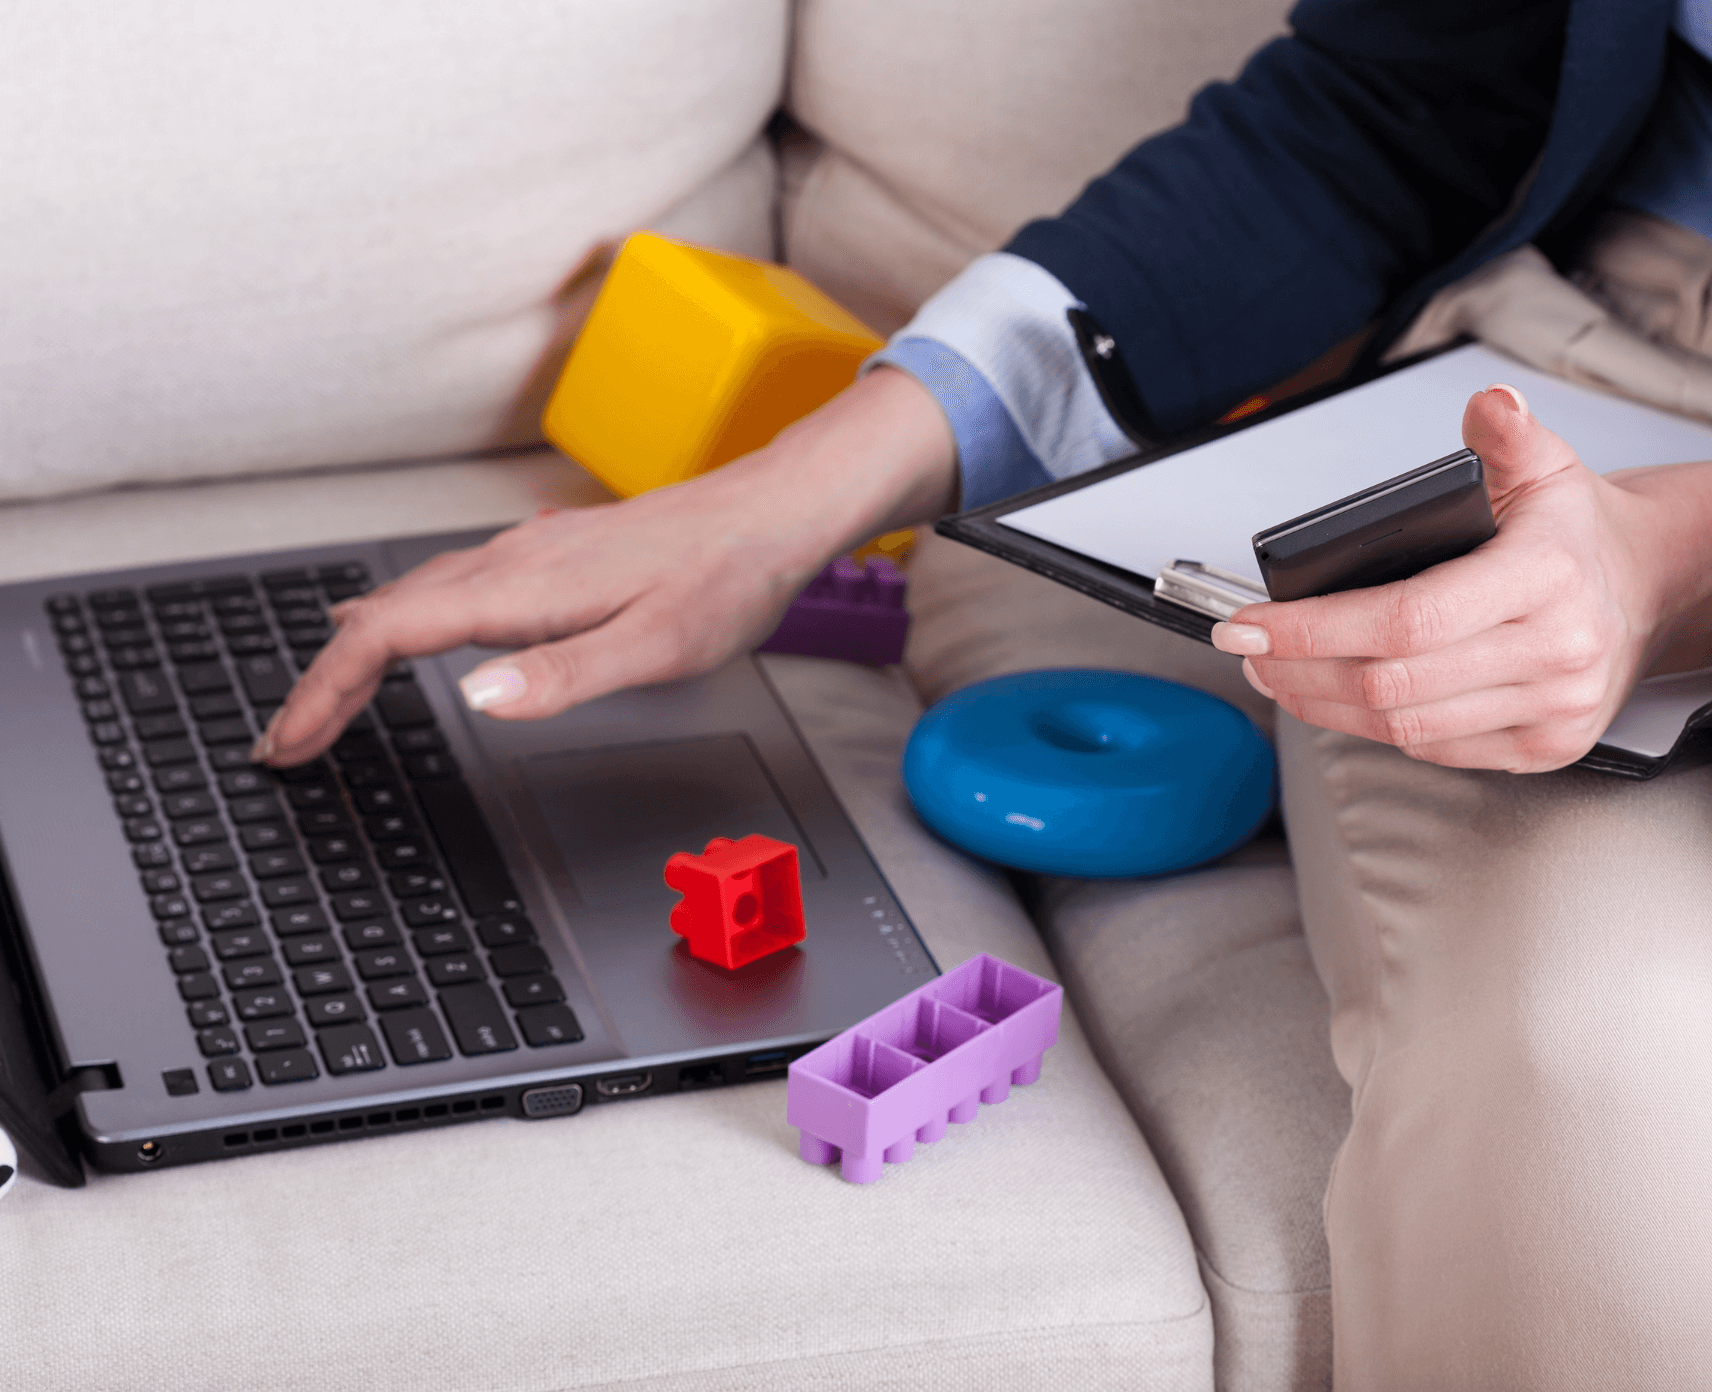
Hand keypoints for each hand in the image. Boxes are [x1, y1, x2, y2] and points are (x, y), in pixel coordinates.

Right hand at [257, 367, 955, 765]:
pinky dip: (401, 618)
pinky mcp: (548, 555)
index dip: (327, 691)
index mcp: (524, 589)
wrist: (771, 514)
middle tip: (288, 740)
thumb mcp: (656, 645)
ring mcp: (527, 553)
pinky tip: (401, 623)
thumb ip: (565, 674)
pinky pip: (447, 584)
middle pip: (384, 618)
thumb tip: (476, 695)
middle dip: (325, 682)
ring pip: (412, 598)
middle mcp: (512, 562)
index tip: (291, 741)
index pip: (389, 636)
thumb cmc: (726, 580)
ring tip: (324, 697)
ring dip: (358, 652)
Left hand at [1212, 384, 1711, 771]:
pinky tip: (1336, 699)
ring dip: (1322, 704)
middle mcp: (1556, 651)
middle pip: (1390, 682)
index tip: (1249, 623)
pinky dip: (1373, 727)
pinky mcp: (1542, 748)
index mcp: (1546, 576)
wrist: (1645, 592)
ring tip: (1276, 672)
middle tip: (1248, 649)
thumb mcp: (1546, 467)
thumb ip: (1506, 435)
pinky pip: (1434, 750)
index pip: (1406, 618)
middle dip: (1299, 668)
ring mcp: (1552, 709)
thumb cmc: (1573, 536)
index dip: (1314, 628)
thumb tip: (1490, 404)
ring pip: (1403, 726)